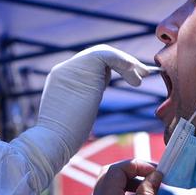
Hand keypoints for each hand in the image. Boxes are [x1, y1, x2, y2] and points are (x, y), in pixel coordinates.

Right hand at [13, 47, 153, 189]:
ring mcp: (72, 67)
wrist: (53, 140)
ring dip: (127, 64)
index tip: (129, 79)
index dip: (111, 70)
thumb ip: (81, 99)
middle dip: (122, 63)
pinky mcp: (83, 68)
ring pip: (104, 53)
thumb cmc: (63, 139)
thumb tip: (93, 98)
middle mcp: (64, 69)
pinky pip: (108, 55)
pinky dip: (125, 62)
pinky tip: (135, 78)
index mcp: (60, 79)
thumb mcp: (73, 114)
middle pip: (97, 56)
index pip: (88, 65)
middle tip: (141, 75)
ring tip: (139, 81)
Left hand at [87, 160, 161, 194]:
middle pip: (107, 176)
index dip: (137, 165)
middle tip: (152, 178)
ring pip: (107, 191)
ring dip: (126, 186)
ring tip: (148, 194)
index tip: (157, 172)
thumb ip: (149, 194)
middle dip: (130, 172)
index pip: (116, 169)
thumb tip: (154, 176)